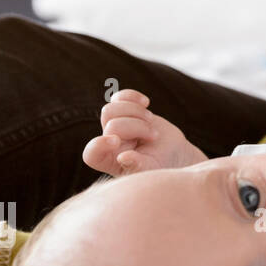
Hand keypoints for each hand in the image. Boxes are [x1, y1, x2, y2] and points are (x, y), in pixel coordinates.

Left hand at [82, 89, 206, 174]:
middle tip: (154, 136)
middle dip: (136, 127)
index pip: (91, 154)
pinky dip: (132, 96)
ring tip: (150, 122)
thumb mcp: (152, 169)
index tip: (115, 142)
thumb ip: (138, 166)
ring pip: (110, 109)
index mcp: (109, 161)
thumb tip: (123, 157)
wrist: (174, 153)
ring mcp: (115, 125)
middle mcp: (108, 143)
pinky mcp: (125, 111)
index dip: (99, 145)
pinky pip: (119, 97)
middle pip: (110, 125)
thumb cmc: (161, 165)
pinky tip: (146, 103)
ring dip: (136, 113)